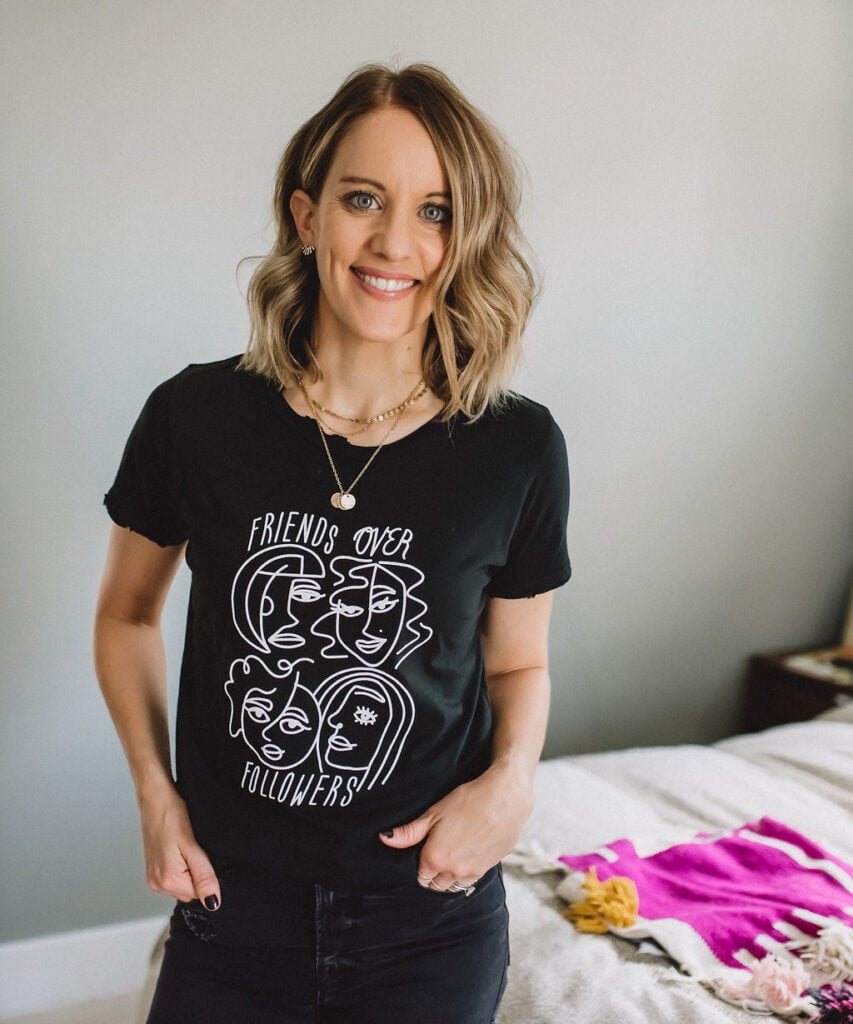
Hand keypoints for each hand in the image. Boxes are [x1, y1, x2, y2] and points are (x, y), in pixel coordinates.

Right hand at [138, 783, 220, 909]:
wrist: (155, 798)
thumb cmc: (172, 815)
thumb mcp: (193, 847)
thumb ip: (204, 876)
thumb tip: (213, 903)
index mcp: (167, 881)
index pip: (199, 895)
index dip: (207, 877)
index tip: (203, 857)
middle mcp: (156, 884)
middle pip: (190, 891)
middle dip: (198, 874)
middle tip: (194, 849)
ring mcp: (153, 877)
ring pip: (183, 883)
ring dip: (189, 869)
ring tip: (185, 846)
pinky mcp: (153, 868)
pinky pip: (174, 875)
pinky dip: (181, 865)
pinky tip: (179, 848)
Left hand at [378, 762, 534, 889]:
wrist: (505, 798)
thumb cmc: (469, 801)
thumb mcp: (434, 813)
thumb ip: (409, 832)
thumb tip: (385, 838)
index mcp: (435, 859)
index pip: (420, 876)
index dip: (420, 863)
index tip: (425, 850)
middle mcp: (452, 871)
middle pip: (436, 885)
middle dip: (433, 873)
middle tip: (438, 850)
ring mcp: (472, 872)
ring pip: (453, 885)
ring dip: (449, 875)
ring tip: (453, 853)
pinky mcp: (489, 868)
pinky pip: (471, 880)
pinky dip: (466, 872)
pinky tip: (469, 853)